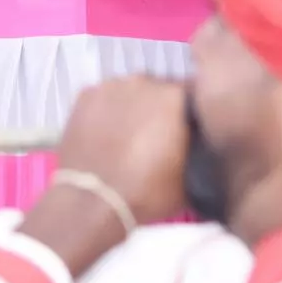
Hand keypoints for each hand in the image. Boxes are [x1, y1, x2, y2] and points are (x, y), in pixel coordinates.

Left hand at [55, 76, 188, 224]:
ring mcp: (111, 85)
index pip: (191, 94)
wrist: (93, 201)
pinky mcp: (85, 95)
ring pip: (130, 93)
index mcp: (174, 97)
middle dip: (160, 110)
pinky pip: (103, 99)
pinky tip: (104, 135)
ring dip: (132, 108)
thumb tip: (196, 146)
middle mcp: (144, 81)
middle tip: (156, 138)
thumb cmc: (146, 192)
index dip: (189, 113)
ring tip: (128, 138)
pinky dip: (106, 112)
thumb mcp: (189, 181)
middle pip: (159, 90)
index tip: (186, 131)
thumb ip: (196, 151)